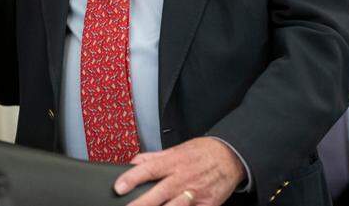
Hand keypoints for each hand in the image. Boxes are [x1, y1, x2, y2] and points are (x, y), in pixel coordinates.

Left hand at [114, 137, 245, 205]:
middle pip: (158, 193)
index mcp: (173, 162)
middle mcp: (182, 178)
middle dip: (140, 204)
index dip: (132, 178)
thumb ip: (154, 158)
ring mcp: (194, 194)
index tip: (118, 187)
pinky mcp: (207, 205)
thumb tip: (133, 162)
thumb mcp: (177, 149)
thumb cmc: (202, 152)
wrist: (230, 156)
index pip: (148, 169)